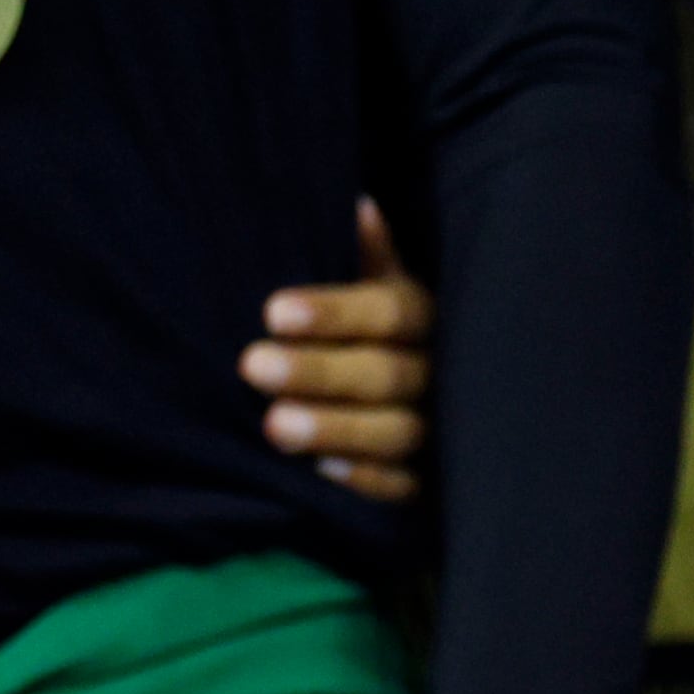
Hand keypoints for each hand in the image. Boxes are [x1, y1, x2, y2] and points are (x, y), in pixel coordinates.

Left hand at [245, 200, 433, 501]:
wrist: (428, 396)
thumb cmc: (375, 329)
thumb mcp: (378, 283)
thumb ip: (370, 255)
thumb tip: (361, 207)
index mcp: (426, 316)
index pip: (389, 312)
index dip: (335, 313)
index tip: (273, 312)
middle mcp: (440, 373)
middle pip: (387, 373)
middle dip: (319, 372)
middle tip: (252, 366)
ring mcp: (440, 430)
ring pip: (397, 431)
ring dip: (336, 428)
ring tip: (274, 426)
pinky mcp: (432, 481)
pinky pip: (405, 485)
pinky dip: (367, 479)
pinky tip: (321, 471)